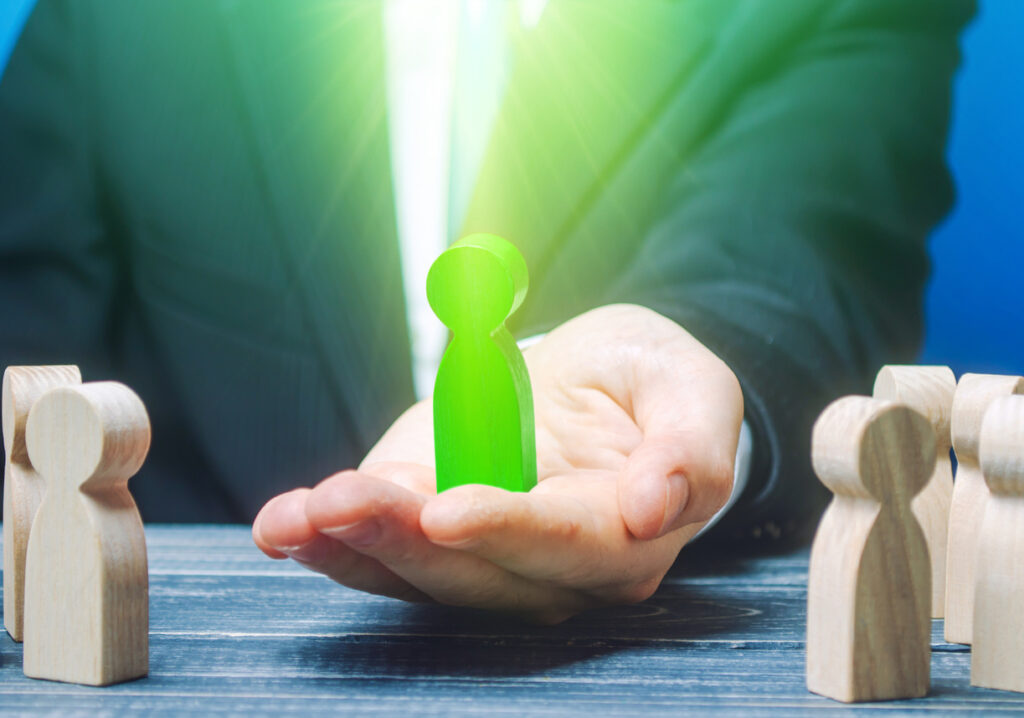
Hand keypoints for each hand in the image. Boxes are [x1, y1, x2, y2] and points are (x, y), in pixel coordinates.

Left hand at [253, 304, 742, 622]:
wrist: (603, 387)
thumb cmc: (652, 386)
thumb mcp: (693, 389)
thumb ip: (691, 447)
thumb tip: (656, 506)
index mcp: (621, 534)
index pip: (567, 545)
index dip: (510, 531)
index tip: (449, 510)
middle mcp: (547, 563)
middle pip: (476, 571)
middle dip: (404, 542)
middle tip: (342, 505)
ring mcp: (482, 549)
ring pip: (418, 571)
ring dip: (353, 549)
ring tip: (296, 519)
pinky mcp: (431, 523)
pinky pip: (382, 549)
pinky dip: (330, 542)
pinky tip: (284, 526)